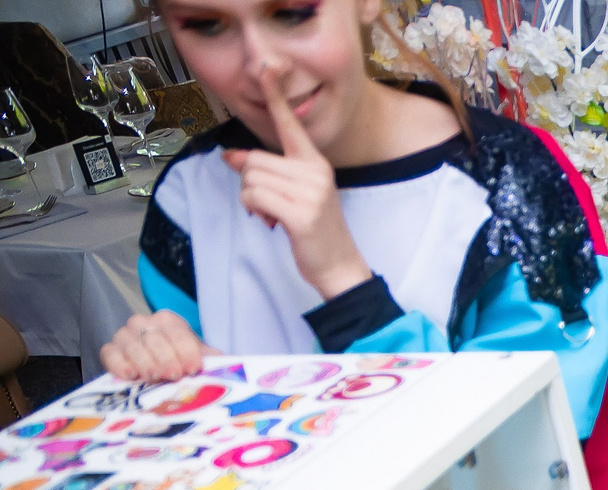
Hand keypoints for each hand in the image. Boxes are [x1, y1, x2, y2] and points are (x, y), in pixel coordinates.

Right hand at [100, 310, 214, 382]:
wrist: (162, 371)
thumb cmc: (182, 363)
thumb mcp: (199, 359)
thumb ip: (211, 360)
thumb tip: (226, 366)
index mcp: (169, 321)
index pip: (176, 332)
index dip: (186, 350)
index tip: (193, 368)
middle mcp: (144, 323)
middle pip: (154, 338)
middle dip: (166, 358)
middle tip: (174, 375)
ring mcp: (125, 335)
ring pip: (132, 345)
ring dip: (145, 363)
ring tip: (155, 378)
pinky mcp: (110, 350)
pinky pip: (110, 353)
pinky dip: (119, 364)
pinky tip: (130, 376)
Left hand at [224, 62, 369, 299]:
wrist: (339, 265)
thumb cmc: (315, 230)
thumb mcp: (294, 194)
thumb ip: (266, 171)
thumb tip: (230, 155)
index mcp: (315, 162)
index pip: (290, 124)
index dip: (275, 94)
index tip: (266, 67)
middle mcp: (315, 171)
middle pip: (255, 159)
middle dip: (251, 183)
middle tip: (270, 205)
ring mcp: (310, 191)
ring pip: (251, 178)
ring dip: (251, 199)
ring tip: (273, 214)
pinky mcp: (300, 212)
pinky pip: (254, 196)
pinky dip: (255, 210)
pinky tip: (272, 222)